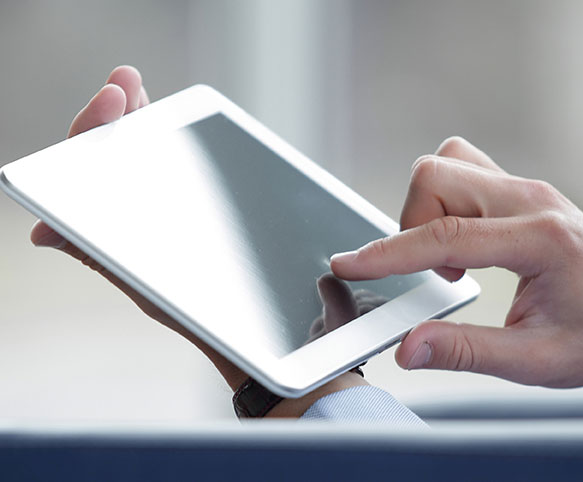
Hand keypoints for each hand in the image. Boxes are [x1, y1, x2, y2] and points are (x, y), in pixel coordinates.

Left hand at [30, 67, 365, 416]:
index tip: (112, 99)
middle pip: (109, 156)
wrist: (259, 334)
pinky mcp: (196, 217)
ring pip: (139, 159)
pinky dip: (168, 144)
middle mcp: (134, 220)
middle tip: (125, 81)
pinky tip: (171, 126)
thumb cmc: (207, 318)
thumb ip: (101, 256)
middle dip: (112, 113)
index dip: (91, 131)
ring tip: (136, 90)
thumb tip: (43, 232)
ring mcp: (166, 215)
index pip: (83, 172)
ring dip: (136, 121)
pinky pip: (174, 173)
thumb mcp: (149, 286)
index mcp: (110, 234)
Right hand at [331, 136, 582, 387]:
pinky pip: (464, 167)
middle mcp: (530, 199)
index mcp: (538, 239)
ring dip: (428, 206)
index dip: (387, 252)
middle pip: (437, 176)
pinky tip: (462, 236)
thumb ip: (466, 352)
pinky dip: (445, 198)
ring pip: (447, 162)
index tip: (351, 263)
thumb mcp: (538, 361)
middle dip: (411, 224)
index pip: (444, 235)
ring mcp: (526, 188)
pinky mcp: (520, 189)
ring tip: (450, 255)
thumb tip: (410, 346)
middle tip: (436, 272)